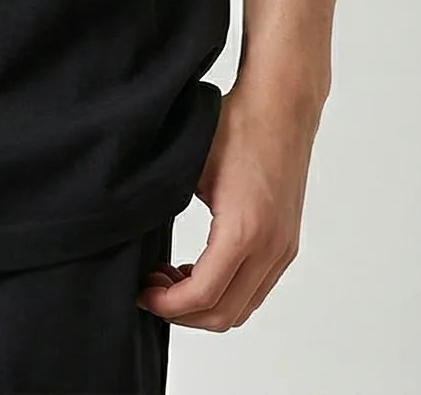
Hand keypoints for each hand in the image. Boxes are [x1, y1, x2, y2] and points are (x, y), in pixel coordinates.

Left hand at [136, 78, 318, 330]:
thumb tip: (134, 241)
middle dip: (182, 313)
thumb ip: (167, 208)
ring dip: (204, 305)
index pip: (203, 296)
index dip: (167, 305)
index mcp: (243, 231)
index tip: (142, 292)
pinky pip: (256, 289)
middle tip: (151, 289)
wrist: (282, 104)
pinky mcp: (287, 243)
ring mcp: (283, 249)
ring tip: (169, 278)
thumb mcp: (189, 167)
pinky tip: (196, 268)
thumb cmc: (236, 125)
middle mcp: (270, 248)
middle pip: (224, 316)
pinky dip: (226, 292)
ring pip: (242, 308)